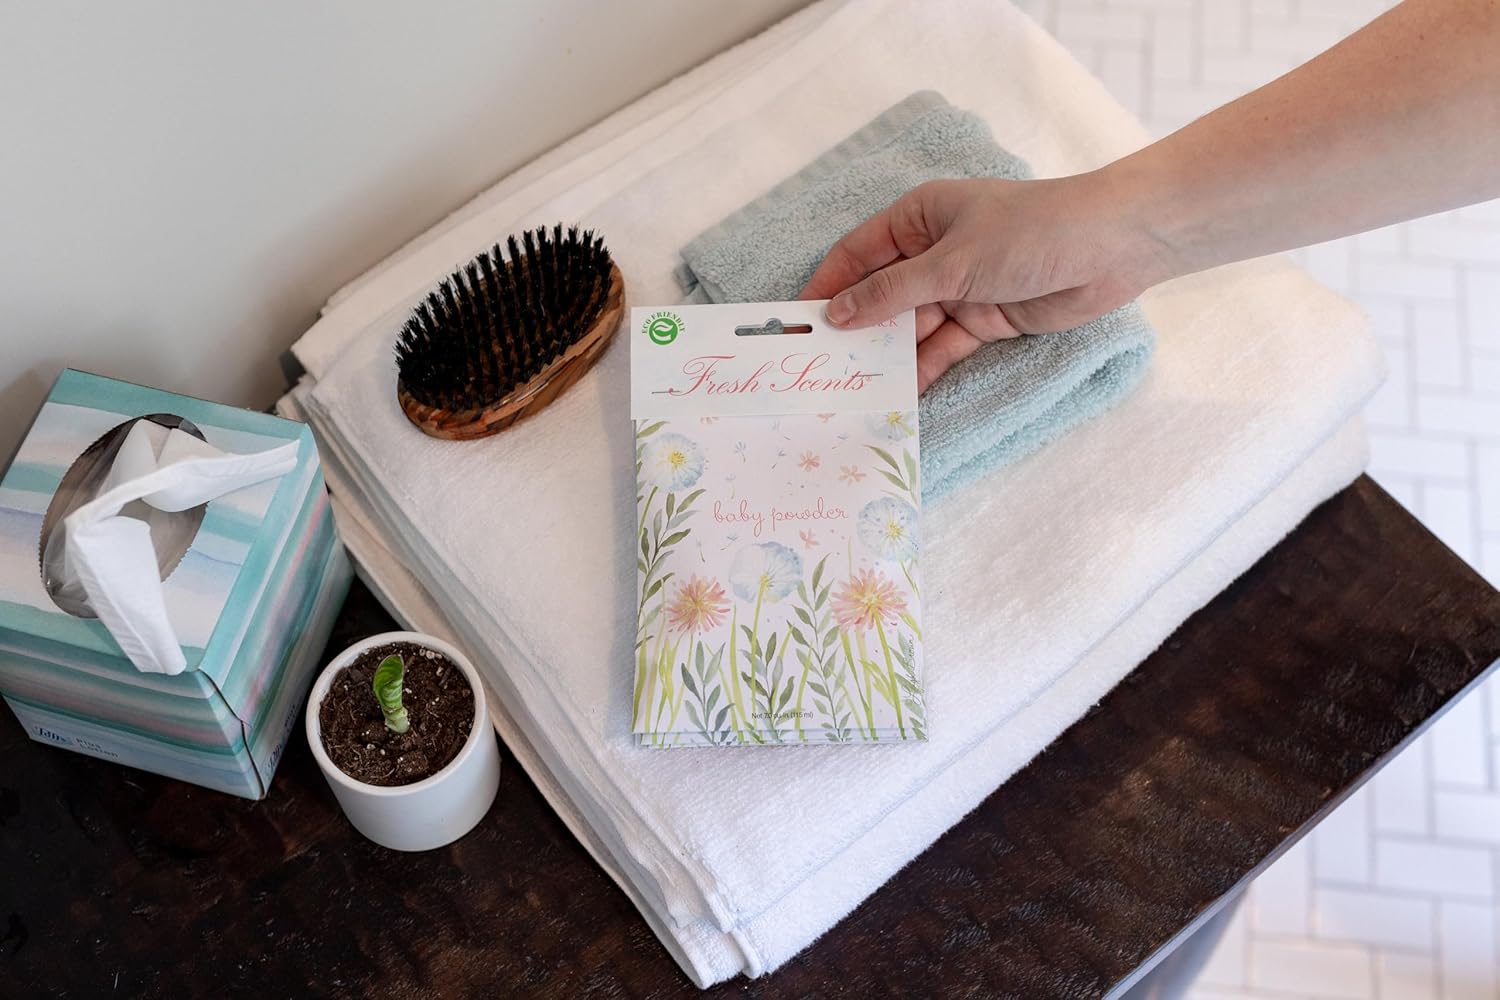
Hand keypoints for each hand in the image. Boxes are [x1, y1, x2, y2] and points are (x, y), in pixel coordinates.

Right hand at [799, 173, 1171, 391]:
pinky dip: (923, 368)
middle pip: (882, 295)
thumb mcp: (952, 263)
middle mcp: (933, 251)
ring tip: (855, 389)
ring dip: (888, 355)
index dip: (828, 287)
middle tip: (821, 368)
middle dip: (856, 329)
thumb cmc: (1029, 232)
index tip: (798, 324)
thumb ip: (893, 293)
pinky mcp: (984, 319)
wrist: (1111, 248)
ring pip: (910, 326)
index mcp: (919, 217)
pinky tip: (900, 394)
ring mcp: (959, 287)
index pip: (858, 254)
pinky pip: (942, 347)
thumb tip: (838, 315)